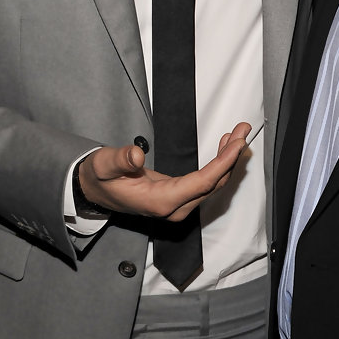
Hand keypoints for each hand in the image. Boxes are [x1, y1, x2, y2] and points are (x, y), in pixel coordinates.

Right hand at [77, 122, 250, 220]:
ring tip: (239, 133)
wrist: (94, 192)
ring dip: (228, 158)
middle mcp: (174, 208)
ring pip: (212, 184)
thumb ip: (119, 160)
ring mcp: (178, 205)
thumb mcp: (104, 165)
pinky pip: (206, 182)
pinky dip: (219, 163)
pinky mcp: (179, 198)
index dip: (222, 164)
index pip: (201, 183)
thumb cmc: (100, 177)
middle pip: (213, 184)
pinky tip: (225, 146)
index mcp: (160, 202)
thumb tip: (136, 156)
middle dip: (231, 156)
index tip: (237, 145)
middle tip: (244, 130)